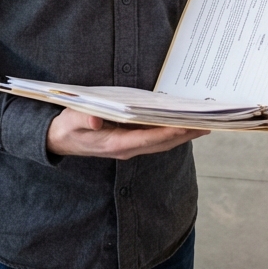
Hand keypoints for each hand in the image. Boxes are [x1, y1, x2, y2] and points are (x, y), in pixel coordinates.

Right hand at [47, 108, 208, 159]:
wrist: (59, 140)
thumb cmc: (67, 127)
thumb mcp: (70, 120)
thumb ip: (83, 120)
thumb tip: (95, 121)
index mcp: (116, 144)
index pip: (149, 139)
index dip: (169, 132)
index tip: (187, 125)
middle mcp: (127, 148)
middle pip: (162, 143)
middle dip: (185, 134)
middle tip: (208, 124)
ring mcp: (130, 147)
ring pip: (163, 143)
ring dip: (183, 135)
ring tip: (203, 125)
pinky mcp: (130, 142)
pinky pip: (156, 139)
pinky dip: (172, 133)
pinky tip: (183, 124)